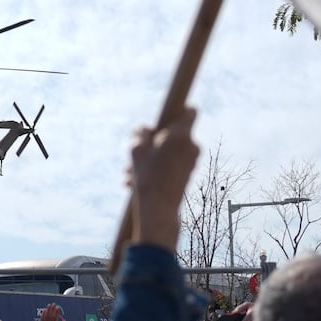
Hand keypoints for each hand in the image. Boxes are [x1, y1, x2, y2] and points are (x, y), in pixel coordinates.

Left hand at [38, 303, 65, 320]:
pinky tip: (44, 310)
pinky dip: (43, 314)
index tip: (58, 307)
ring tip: (49, 305)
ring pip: (46, 315)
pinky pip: (42, 318)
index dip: (57, 311)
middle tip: (54, 304)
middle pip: (51, 314)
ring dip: (48, 309)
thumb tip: (64, 319)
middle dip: (52, 308)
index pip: (56, 316)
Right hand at [125, 108, 199, 253]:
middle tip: (136, 151)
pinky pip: (172, 163)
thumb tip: (145, 129)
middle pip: (174, 133)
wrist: (159, 210)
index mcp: (181, 135)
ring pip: (170, 150)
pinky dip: (158, 167)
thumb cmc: (147, 177)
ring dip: (152, 157)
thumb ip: (139, 133)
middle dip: (154, 139)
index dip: (177, 111)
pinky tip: (136, 180)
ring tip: (129, 172)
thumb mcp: (136, 150)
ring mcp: (192, 161)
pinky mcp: (188, 173)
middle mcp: (191, 146)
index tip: (163, 118)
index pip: (189, 111)